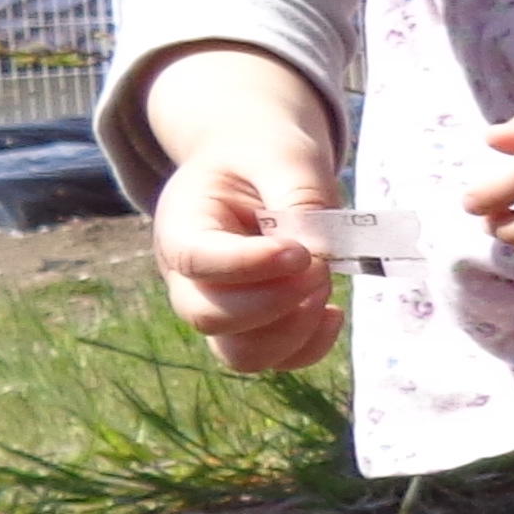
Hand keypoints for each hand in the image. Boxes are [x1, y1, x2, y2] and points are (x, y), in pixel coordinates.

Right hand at [148, 112, 345, 375]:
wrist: (256, 162)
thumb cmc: (264, 155)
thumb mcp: (284, 154)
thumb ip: (300, 193)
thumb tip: (319, 249)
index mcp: (182, 224)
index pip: (196, 260)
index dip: (247, 265)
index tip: (299, 253)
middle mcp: (189, 277)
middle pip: (209, 317)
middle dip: (273, 301)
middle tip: (319, 266)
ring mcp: (220, 306)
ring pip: (240, 352)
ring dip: (292, 330)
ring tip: (324, 285)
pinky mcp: (255, 326)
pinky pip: (276, 360)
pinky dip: (309, 346)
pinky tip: (331, 312)